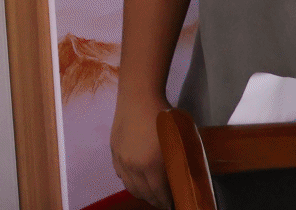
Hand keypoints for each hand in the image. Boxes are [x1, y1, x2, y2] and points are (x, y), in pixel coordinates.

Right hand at [111, 89, 173, 207]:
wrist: (139, 96)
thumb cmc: (163, 116)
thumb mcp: (178, 141)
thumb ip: (178, 164)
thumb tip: (181, 181)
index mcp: (151, 166)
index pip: (159, 194)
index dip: (167, 202)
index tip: (174, 203)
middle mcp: (132, 166)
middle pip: (143, 193)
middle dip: (155, 200)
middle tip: (164, 200)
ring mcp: (121, 159)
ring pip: (129, 186)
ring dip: (141, 192)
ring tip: (151, 191)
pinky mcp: (113, 150)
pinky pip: (120, 174)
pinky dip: (129, 180)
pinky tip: (137, 176)